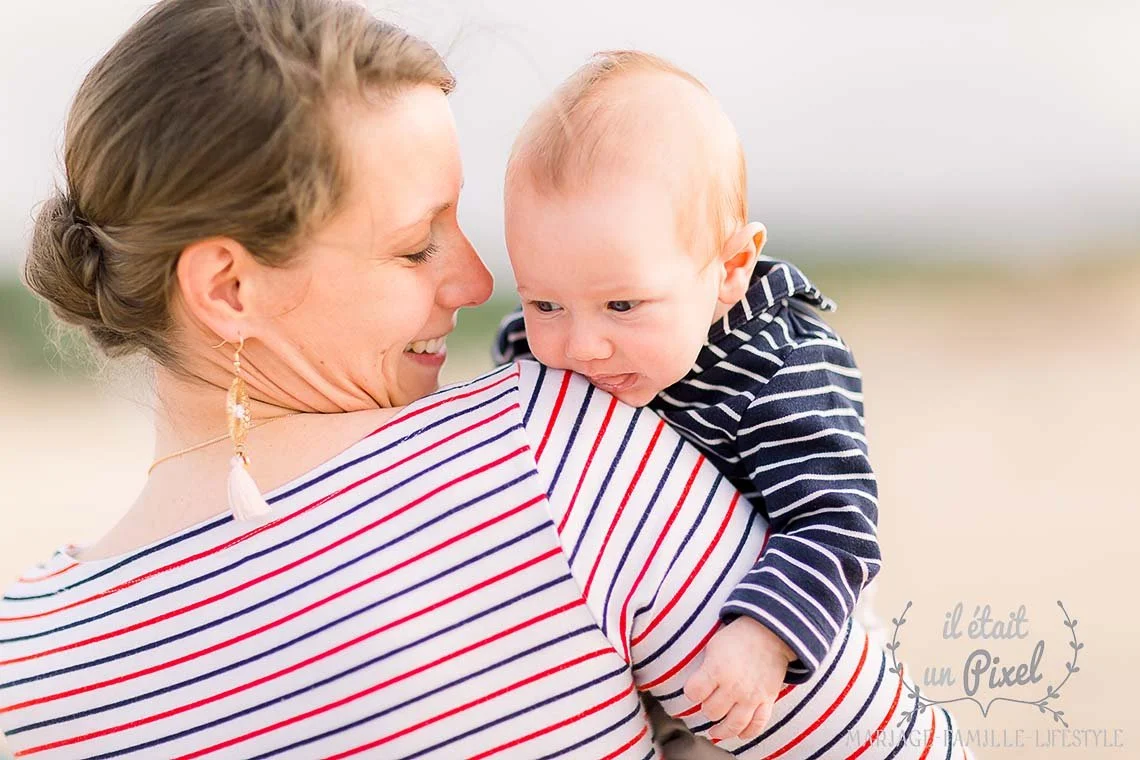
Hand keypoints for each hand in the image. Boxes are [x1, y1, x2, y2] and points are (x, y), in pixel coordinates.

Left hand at [683, 617, 795, 741]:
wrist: (770, 633)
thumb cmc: (738, 637)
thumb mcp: (714, 646)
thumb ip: (704, 668)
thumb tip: (695, 687)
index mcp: (717, 669)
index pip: (694, 693)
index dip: (691, 692)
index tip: (693, 691)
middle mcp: (734, 686)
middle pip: (712, 711)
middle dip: (706, 709)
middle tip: (707, 704)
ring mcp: (752, 696)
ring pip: (733, 725)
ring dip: (721, 730)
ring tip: (715, 731)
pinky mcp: (767, 700)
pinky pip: (757, 725)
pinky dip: (748, 733)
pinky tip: (739, 734)